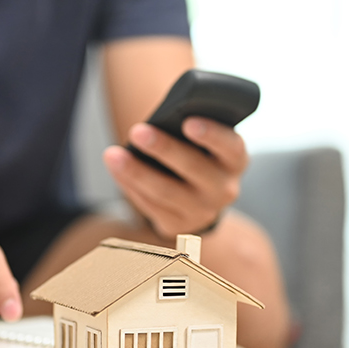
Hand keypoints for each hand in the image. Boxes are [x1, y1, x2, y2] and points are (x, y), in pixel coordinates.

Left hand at [103, 117, 248, 238]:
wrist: (200, 198)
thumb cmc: (198, 154)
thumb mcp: (205, 141)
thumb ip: (192, 128)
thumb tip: (158, 122)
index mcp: (235, 160)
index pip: (230, 147)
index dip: (211, 134)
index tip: (187, 122)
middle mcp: (224, 189)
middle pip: (193, 168)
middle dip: (164, 149)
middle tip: (137, 131)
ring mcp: (202, 211)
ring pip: (166, 191)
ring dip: (137, 172)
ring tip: (113, 154)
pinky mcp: (178, 226)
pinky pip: (150, 206)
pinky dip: (130, 185)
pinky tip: (116, 168)